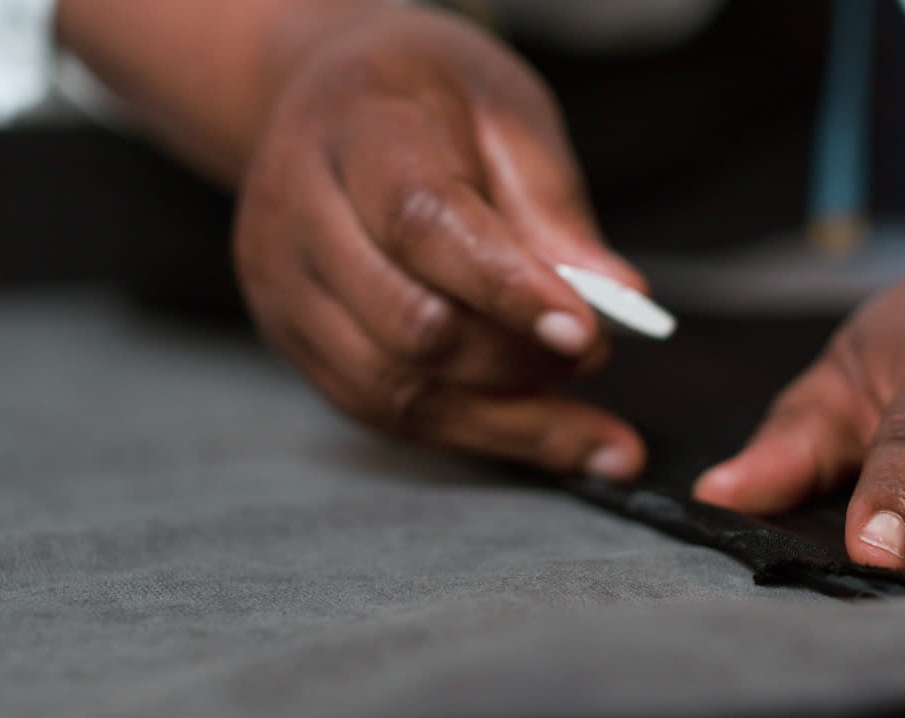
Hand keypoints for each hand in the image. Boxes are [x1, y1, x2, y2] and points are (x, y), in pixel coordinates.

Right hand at [235, 5, 645, 477]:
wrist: (325, 99)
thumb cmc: (425, 96)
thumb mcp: (503, 111)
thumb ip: (552, 203)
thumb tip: (619, 295)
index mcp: (354, 130)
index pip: (421, 223)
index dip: (506, 288)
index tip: (586, 331)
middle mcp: (297, 214)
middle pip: (409, 323)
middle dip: (518, 358)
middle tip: (595, 350)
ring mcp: (284, 288)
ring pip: (395, 391)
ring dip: (508, 421)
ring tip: (594, 430)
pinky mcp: (295, 341)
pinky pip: (387, 414)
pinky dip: (477, 433)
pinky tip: (545, 434)